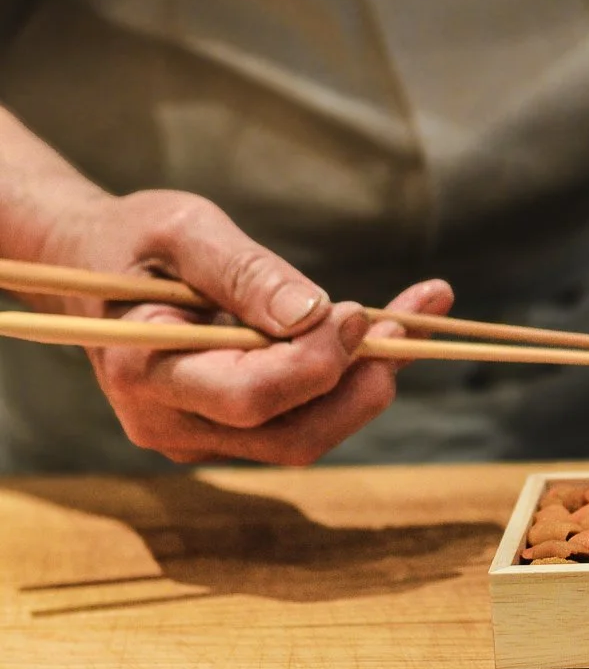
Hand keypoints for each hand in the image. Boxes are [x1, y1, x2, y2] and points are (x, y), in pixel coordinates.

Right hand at [32, 189, 452, 464]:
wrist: (96, 270)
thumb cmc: (134, 241)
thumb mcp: (183, 230)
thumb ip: (245, 272)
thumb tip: (314, 314)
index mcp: (144, 373)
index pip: (251, 397)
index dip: (316, 362)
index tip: (358, 312)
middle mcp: (171, 425)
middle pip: (293, 435)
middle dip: (360, 383)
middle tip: (405, 324)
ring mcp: (203, 439)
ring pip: (308, 436)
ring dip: (369, 384)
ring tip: (412, 323)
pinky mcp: (233, 434)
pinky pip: (304, 422)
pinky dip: (351, 383)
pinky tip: (385, 337)